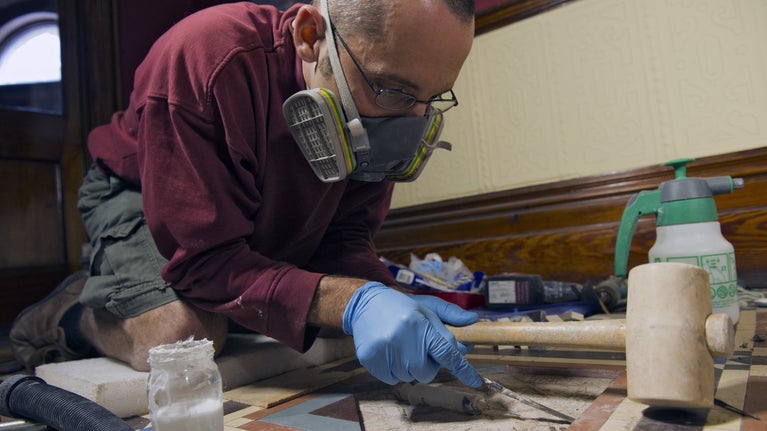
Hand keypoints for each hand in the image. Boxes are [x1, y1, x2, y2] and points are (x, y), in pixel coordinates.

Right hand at [342, 282, 481, 386]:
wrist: (365, 304)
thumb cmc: (402, 306)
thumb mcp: (428, 305)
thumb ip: (451, 315)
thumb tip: (473, 321)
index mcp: (420, 325)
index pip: (447, 353)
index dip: (463, 369)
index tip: (476, 382)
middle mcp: (403, 338)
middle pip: (427, 372)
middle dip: (427, 363)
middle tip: (417, 346)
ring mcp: (384, 351)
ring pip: (409, 378)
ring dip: (409, 367)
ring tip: (400, 346)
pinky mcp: (370, 360)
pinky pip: (392, 380)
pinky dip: (394, 371)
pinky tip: (389, 352)